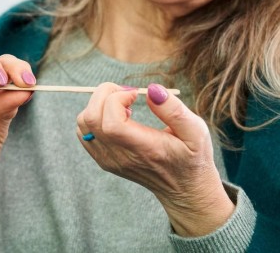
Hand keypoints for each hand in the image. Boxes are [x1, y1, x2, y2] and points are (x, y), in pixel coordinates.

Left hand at [76, 82, 234, 236]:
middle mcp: (121, 157)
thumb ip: (174, 110)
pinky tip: (118, 116)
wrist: (184, 190)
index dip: (117, 99)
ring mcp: (109, 160)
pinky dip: (95, 116)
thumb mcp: (196, 131)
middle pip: (90, 119)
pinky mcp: (104, 160)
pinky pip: (85, 132)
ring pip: (83, 123)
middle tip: (127, 93)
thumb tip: (151, 89)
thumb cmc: (193, 157)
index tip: (135, 94)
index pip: (110, 123)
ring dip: (98, 104)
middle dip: (104, 94)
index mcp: (145, 149)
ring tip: (123, 105)